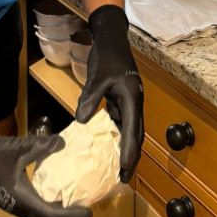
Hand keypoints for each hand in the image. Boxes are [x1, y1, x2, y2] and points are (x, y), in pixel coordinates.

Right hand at [0, 130, 92, 216]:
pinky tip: (54, 195)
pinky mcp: (9, 200)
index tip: (89, 212)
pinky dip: (47, 211)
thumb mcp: (19, 148)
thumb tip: (63, 143)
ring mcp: (13, 206)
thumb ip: (43, 146)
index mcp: (22, 201)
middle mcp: (19, 208)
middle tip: (84, 213)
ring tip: (72, 207)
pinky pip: (33, 212)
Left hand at [76, 4, 143, 182]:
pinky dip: (118, 136)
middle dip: (131, 156)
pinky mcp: (122, 100)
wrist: (112, 38)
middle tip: (123, 178)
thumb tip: (80, 121)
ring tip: (118, 168)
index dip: (130, 151)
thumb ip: (90, 98)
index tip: (126, 169)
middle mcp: (134, 102)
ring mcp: (129, 101)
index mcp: (132, 97)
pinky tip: (110, 147)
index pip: (132, 130)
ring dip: (126, 149)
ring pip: (130, 130)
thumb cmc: (106, 56)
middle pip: (136, 135)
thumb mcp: (97, 77)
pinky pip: (121, 122)